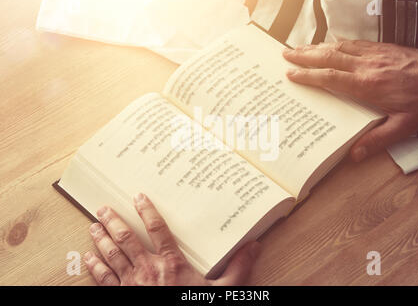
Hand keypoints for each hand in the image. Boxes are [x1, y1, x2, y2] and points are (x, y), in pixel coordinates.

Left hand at [84, 193, 260, 285]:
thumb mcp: (223, 290)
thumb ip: (238, 267)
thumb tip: (254, 246)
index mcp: (172, 263)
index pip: (158, 229)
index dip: (147, 211)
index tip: (138, 196)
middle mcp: (148, 269)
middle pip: (127, 239)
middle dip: (113, 221)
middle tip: (103, 208)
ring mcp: (132, 284)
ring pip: (112, 256)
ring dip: (101, 239)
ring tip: (93, 226)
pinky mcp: (121, 297)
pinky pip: (104, 280)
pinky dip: (95, 267)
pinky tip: (88, 257)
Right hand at [283, 41, 417, 161]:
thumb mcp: (405, 126)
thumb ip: (378, 139)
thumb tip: (354, 154)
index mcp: (369, 85)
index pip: (331, 77)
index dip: (308, 75)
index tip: (292, 74)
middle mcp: (368, 66)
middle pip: (329, 56)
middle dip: (305, 55)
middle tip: (286, 54)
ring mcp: (376, 55)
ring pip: (340, 47)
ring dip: (317, 46)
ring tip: (300, 47)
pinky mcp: (384, 49)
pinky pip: (354, 43)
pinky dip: (337, 42)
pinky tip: (331, 42)